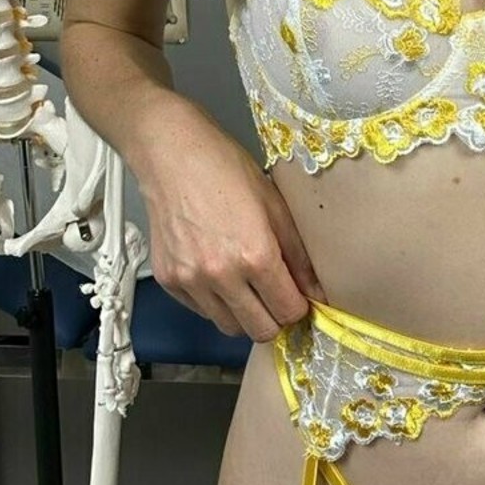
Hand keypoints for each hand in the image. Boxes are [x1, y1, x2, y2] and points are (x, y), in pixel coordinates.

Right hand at [137, 111, 325, 341]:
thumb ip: (298, 255)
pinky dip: (215, 303)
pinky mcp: (168, 281)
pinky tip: (219, 273)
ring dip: (244, 314)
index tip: (298, 297)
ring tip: (247, 285)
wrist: (171, 154)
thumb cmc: (225, 170)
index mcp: (255, 255)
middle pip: (260, 330)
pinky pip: (201, 311)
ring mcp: (190, 281)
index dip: (299, 307)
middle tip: (276, 297)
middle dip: (274, 318)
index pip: (288, 312)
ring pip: (229, 327)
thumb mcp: (275, 206)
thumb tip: (316, 290)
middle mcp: (221, 275)